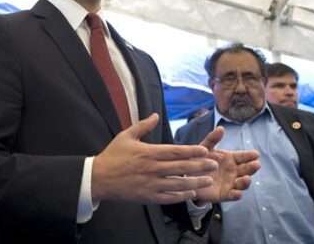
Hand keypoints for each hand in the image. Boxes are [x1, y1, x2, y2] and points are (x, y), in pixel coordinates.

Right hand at [92, 113, 217, 203]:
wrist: (99, 178)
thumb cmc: (112, 156)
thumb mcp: (126, 136)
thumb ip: (143, 126)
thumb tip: (155, 115)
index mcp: (149, 153)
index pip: (176, 151)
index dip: (192, 151)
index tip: (205, 151)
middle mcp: (153, 169)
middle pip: (181, 167)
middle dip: (200, 166)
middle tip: (214, 165)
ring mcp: (151, 184)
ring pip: (179, 184)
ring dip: (195, 182)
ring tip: (208, 181)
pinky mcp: (148, 196)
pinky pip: (169, 198)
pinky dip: (181, 196)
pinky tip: (191, 193)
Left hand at [194, 126, 260, 203]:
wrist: (189, 177)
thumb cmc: (199, 160)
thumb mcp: (205, 148)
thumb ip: (212, 139)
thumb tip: (221, 128)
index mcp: (231, 159)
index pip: (243, 156)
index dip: (249, 155)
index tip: (256, 154)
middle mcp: (233, 171)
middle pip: (246, 169)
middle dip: (252, 167)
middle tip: (256, 164)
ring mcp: (231, 183)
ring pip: (242, 183)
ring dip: (246, 182)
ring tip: (247, 178)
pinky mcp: (225, 194)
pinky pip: (233, 195)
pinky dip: (236, 195)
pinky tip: (238, 193)